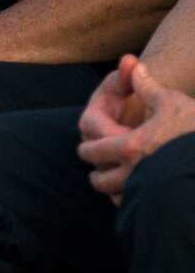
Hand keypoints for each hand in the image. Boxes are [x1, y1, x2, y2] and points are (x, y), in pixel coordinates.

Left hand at [78, 62, 194, 202]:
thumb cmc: (194, 129)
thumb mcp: (172, 103)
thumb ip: (147, 87)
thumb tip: (134, 66)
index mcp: (127, 147)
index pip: (90, 150)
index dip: (88, 145)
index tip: (90, 144)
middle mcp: (129, 174)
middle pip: (97, 178)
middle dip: (97, 168)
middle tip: (102, 159)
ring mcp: (141, 193)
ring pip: (111, 194)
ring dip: (111, 184)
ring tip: (117, 174)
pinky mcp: (152, 205)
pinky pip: (131, 205)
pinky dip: (129, 197)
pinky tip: (138, 187)